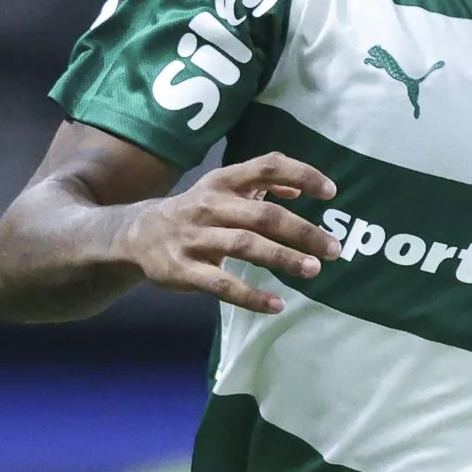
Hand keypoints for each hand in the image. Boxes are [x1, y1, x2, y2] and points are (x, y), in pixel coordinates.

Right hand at [119, 151, 340, 313]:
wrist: (137, 234)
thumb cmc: (195, 210)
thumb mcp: (221, 188)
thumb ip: (260, 184)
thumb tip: (300, 187)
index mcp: (223, 181)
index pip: (267, 167)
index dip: (302, 174)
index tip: (331, 192)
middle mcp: (210, 205)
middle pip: (263, 215)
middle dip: (302, 231)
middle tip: (334, 248)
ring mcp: (196, 238)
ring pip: (246, 246)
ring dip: (283, 258)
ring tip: (313, 270)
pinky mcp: (184, 269)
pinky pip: (222, 284)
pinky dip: (251, 296)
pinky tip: (276, 304)